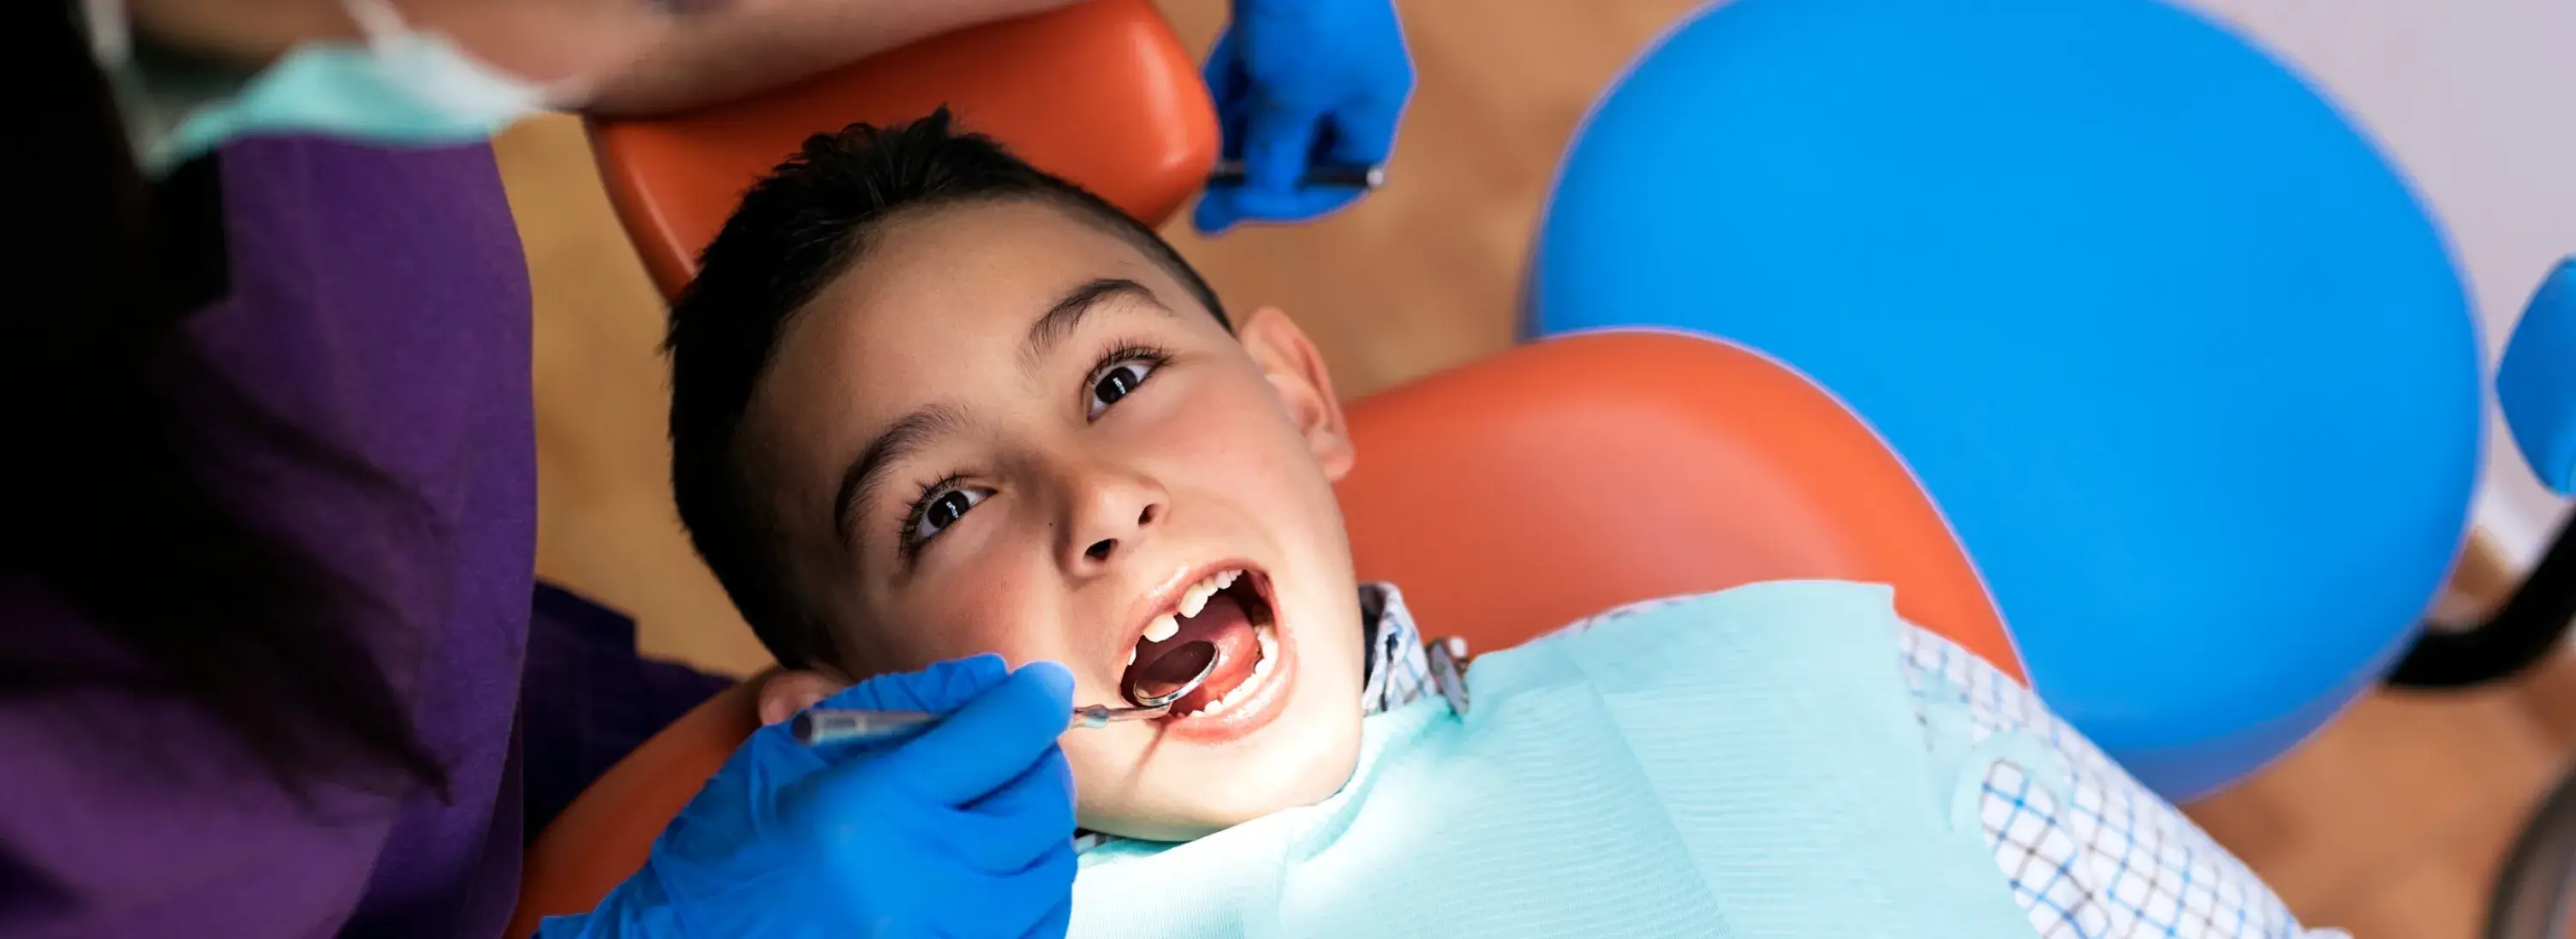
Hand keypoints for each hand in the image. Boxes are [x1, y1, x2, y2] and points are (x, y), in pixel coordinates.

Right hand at [540, 655, 1079, 938]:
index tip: (1036, 689)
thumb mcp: (793, 756)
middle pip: (1039, 801)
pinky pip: (1036, 927)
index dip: (1031, 699)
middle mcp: (923, 877)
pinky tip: (984, 877)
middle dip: (1033, 765)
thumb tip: (986, 678)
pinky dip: (1025, 894)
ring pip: (1049, 868)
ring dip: (1031, 833)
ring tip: (984, 820)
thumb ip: (894, 708)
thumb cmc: (732, 854)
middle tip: (1004, 758)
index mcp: (877, 805)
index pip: (1003, 733)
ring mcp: (945, 937)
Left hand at [1194, 0, 1414, 233]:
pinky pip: (1256, 72)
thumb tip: (1262, 191)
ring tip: (1194, 163)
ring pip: (1276, 110)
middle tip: (1205, 207)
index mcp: (1374, 101)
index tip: (1243, 210)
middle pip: (1307, 146)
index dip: (1296, 202)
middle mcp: (1351, 79)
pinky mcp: (1283, 21)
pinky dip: (1231, 95)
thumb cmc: (1308, 15)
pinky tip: (1197, 110)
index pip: (1345, 177)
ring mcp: (1317, 47)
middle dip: (1257, 175)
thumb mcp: (1289, 98)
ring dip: (1239, 139)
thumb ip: (1277, 151)